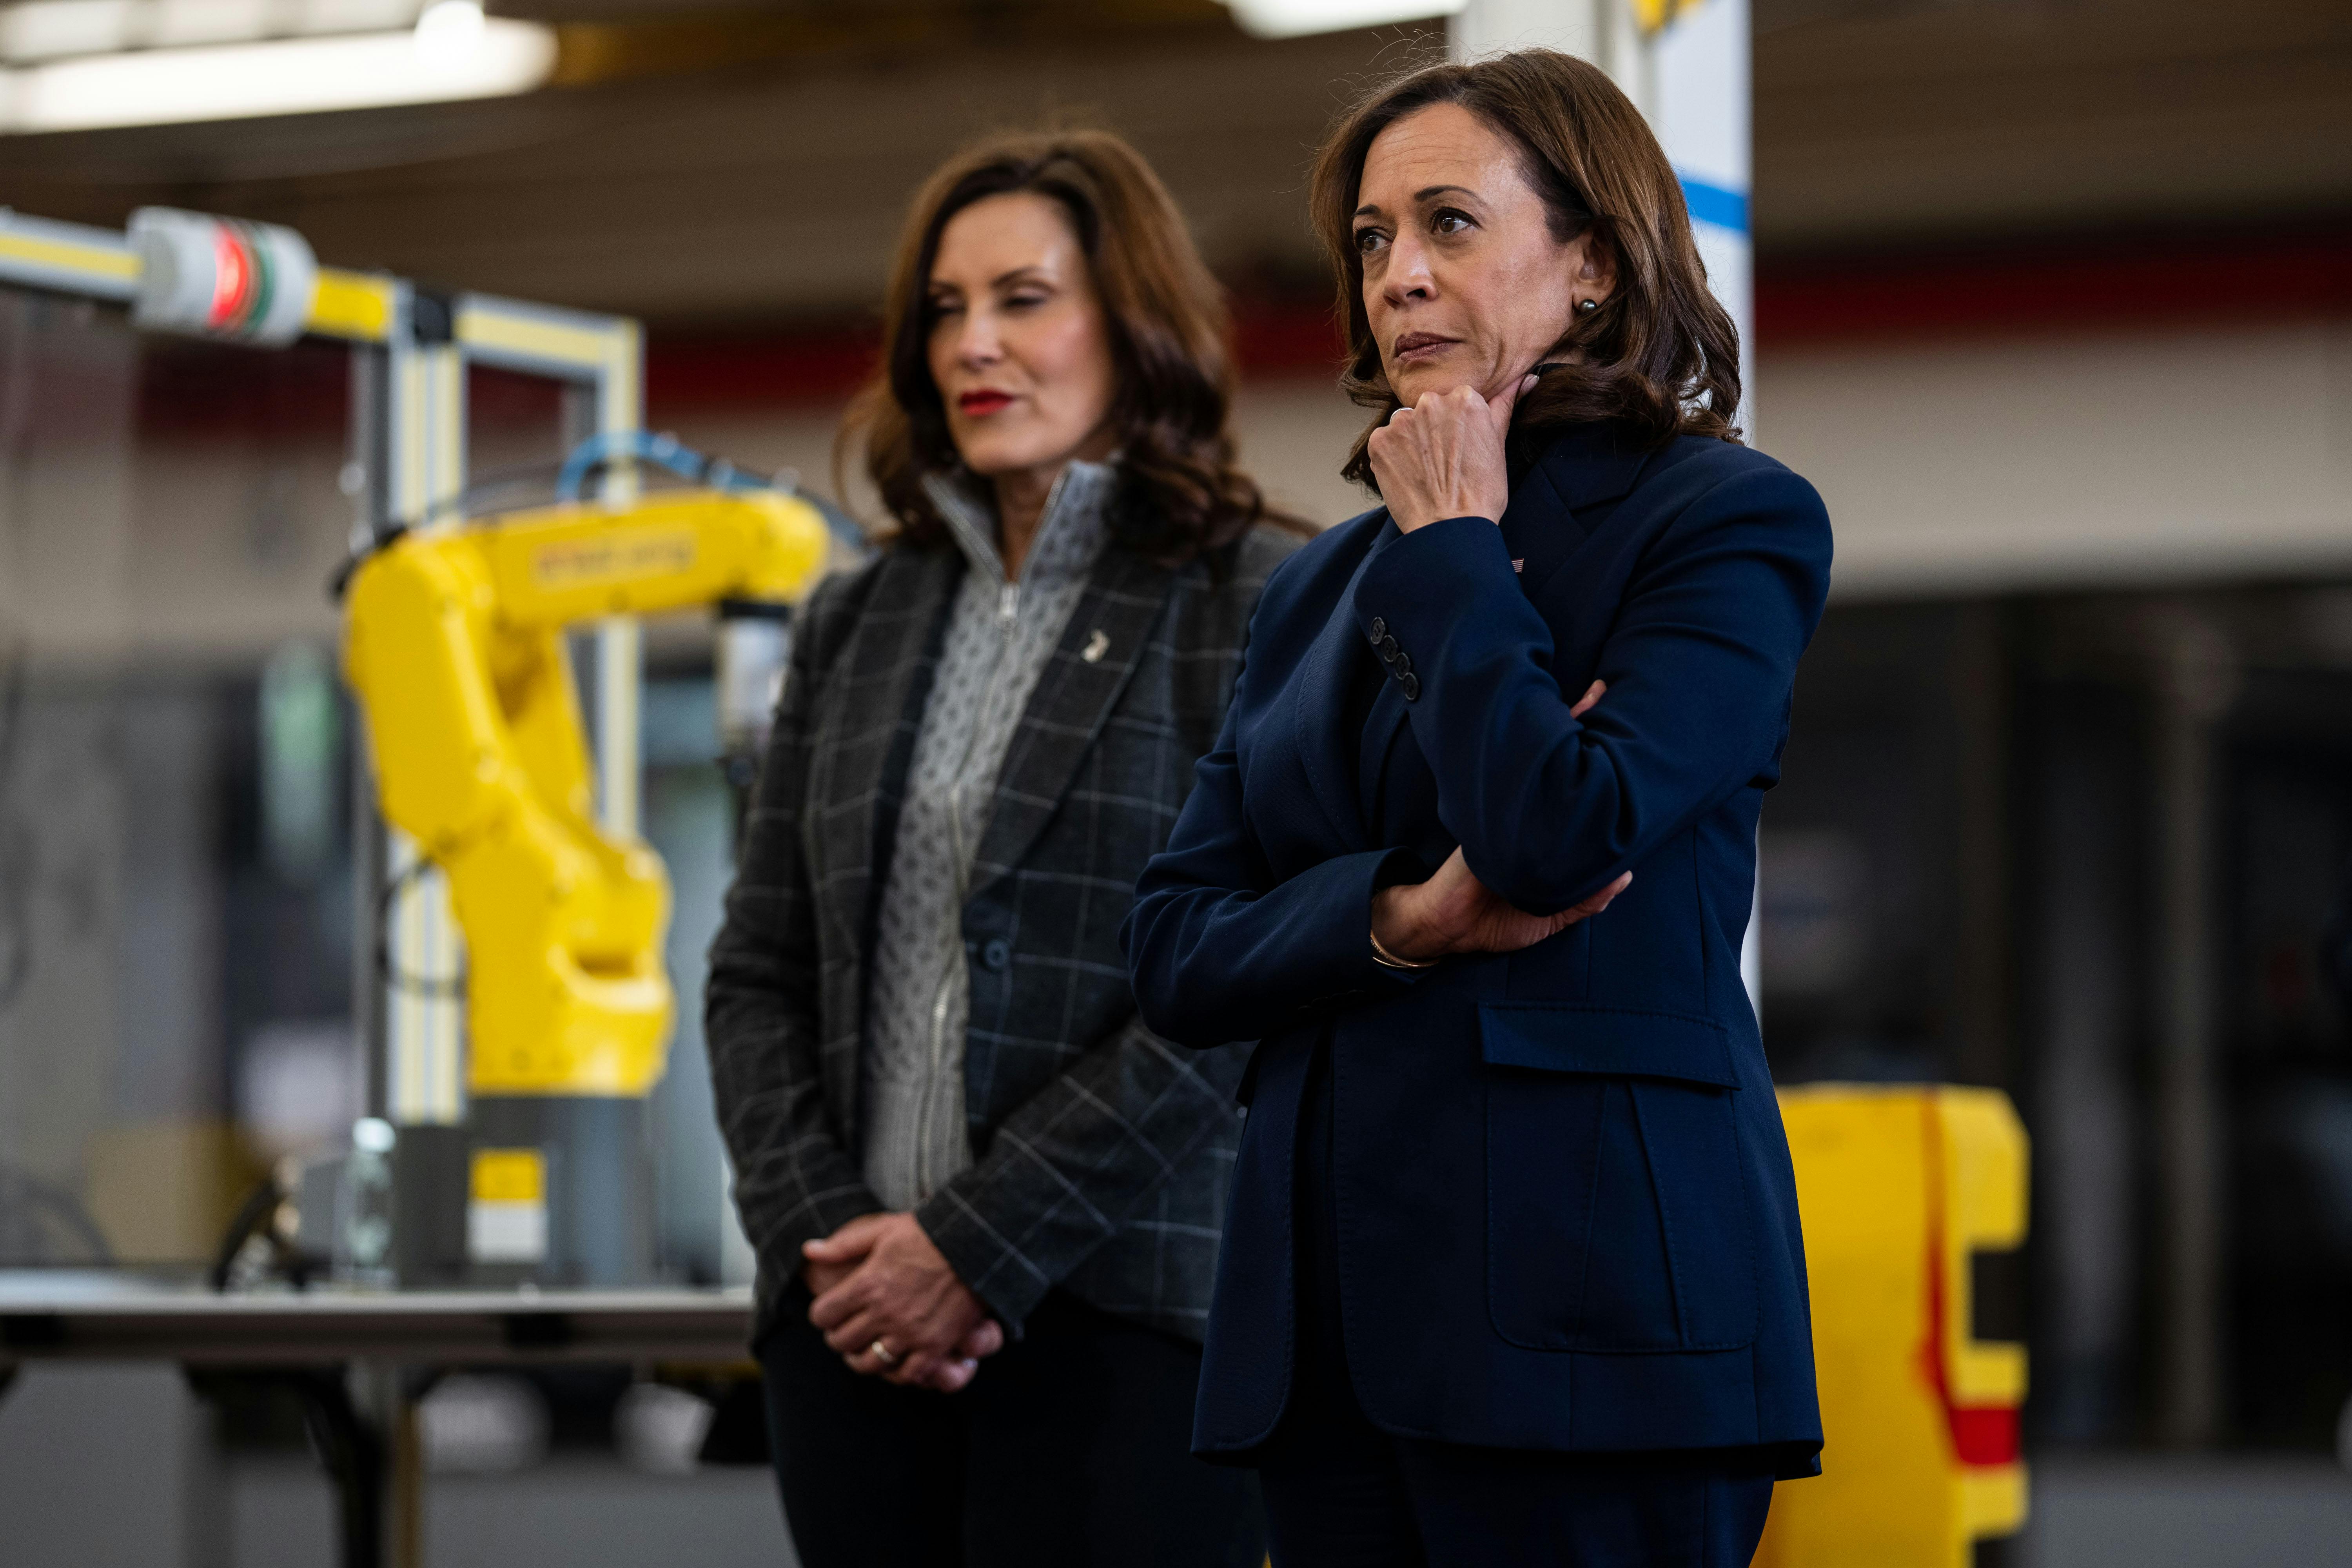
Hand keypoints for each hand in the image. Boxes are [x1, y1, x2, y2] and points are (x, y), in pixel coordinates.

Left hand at [805, 1214, 1004, 1391]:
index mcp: (867, 1284)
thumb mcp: (882, 1230)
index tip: (830, 1311)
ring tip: (866, 1350)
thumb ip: (843, 1244)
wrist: (975, 1244)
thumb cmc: (927, 1233)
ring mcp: (910, 1333)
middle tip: (846, 1330)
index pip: (823, 1315)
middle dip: (839, 1337)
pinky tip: (897, 1360)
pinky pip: (907, 1374)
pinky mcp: (935, 1346)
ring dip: (862, 1358)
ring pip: (869, 1363)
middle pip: (841, 1342)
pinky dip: (898, 1371)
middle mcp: (884, 1312)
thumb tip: (808, 1249)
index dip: (822, 1314)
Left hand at [1366, 372, 1535, 532]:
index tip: (1461, 447)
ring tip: (1425, 471)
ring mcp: (1401, 421)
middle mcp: (1431, 402)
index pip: (1457, 400)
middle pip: (1429, 409)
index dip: (1457, 426)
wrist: (1450, 529)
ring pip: (1406, 423)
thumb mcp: (1499, 445)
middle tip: (1444, 463)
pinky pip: (1385, 441)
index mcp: (1465, 398)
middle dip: (1434, 430)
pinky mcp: (1379, 441)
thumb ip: (1505, 404)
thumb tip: (1527, 378)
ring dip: (1412, 441)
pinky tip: (1408, 475)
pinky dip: (1393, 456)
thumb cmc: (1481, 493)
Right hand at [1369, 680, 1628, 961]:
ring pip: (1540, 760)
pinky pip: (1513, 776)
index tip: (1622, 739)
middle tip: (1601, 689)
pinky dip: (1528, 751)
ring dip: (1563, 726)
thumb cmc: (1497, 918)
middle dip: (1582, 724)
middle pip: (1562, 763)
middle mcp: (1533, 818)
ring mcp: (1510, 811)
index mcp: (1550, 840)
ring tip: (1591, 694)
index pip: (1580, 793)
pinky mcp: (1489, 812)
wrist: (1450, 926)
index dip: (1599, 766)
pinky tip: (1547, 725)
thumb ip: (1587, 899)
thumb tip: (1625, 875)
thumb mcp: (1551, 915)